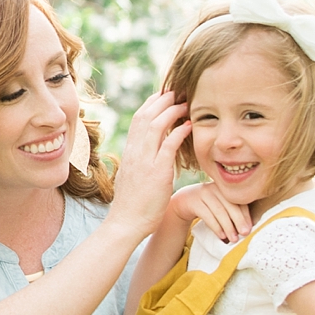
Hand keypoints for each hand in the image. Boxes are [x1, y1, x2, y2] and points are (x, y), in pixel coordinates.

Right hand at [102, 90, 189, 230]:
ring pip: (155, 125)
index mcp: (130, 152)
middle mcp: (135, 152)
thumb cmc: (134, 204)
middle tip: (177, 90)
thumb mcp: (135, 176)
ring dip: (171, 111)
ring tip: (185, 103)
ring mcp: (144, 161)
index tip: (164, 96)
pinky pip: (168, 146)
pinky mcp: (156, 173)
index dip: (151, 104)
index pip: (138, 119)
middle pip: (145, 116)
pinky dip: (178, 132)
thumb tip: (153, 154)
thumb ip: (143, 161)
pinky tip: (188, 126)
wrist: (126, 224)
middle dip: (161, 100)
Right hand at [169, 180, 246, 243]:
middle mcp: (215, 188)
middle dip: (239, 220)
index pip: (239, 200)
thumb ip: (232, 211)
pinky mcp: (194, 202)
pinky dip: (216, 227)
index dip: (245, 214)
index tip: (250, 228)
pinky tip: (221, 235)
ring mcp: (203, 193)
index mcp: (225, 188)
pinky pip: (207, 215)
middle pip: (230, 205)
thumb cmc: (208, 205)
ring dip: (228, 226)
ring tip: (233, 239)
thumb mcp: (220, 204)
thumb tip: (247, 227)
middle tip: (245, 233)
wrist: (184, 201)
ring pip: (219, 211)